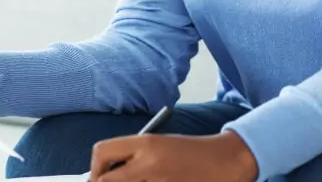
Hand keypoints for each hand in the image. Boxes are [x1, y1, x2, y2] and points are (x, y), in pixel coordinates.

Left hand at [89, 131, 258, 181]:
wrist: (226, 161)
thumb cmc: (192, 153)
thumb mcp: (159, 145)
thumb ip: (132, 157)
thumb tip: (104, 175)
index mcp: (146, 143)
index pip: (102, 152)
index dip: (95, 169)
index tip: (100, 178)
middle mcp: (149, 163)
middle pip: (106, 181)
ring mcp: (160, 181)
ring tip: (146, 180)